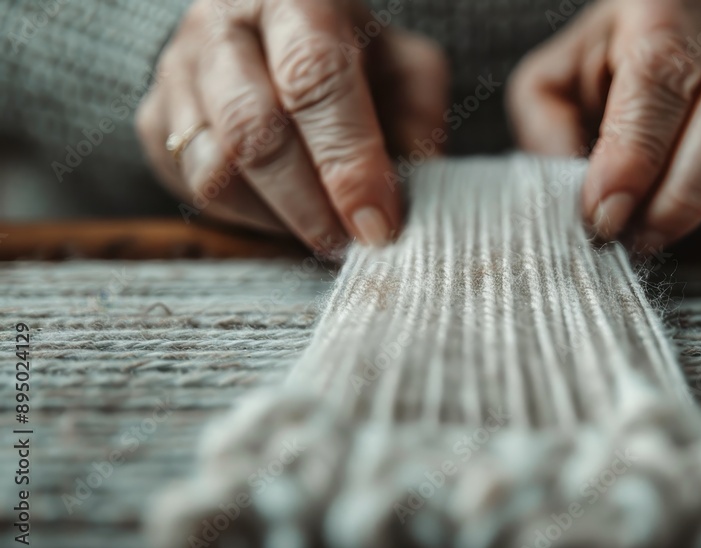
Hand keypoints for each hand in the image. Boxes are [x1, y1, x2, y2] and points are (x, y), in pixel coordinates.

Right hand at [137, 0, 447, 251]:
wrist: (268, 31)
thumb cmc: (347, 52)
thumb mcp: (401, 63)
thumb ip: (418, 112)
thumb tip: (418, 178)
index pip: (314, 77)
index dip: (348, 159)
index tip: (378, 223)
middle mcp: (221, 24)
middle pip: (254, 131)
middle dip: (310, 204)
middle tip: (352, 242)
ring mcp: (177, 71)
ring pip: (214, 169)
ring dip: (277, 218)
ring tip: (324, 232)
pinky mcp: (154, 118)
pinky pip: (192, 188)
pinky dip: (246, 218)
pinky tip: (285, 215)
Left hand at [508, 0, 700, 249]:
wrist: (657, 53)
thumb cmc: (598, 72)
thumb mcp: (549, 87)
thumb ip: (549, 132)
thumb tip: (586, 197)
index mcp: (664, 2)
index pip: (663, 72)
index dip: (636, 152)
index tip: (606, 212)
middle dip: (687, 191)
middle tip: (638, 237)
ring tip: (655, 228)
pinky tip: (693, 208)